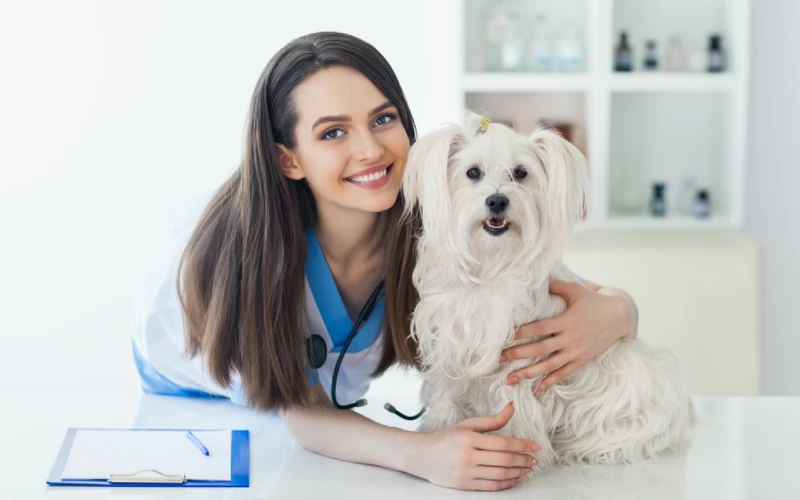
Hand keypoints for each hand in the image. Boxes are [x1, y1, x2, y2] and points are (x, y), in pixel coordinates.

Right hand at [416, 402, 540, 490]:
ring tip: (528, 468)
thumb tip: (512, 407)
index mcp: (470, 438)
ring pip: (501, 475)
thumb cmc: (446, 439)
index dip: (523, 445)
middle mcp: (468, 456)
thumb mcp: (468, 425)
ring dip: (519, 472)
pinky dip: (507, 483)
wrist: (423, 456)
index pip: (503, 443)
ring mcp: (467, 472)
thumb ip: (492, 420)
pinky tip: (515, 478)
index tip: (535, 446)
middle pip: (505, 460)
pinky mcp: (465, 485)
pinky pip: (492, 486)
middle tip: (534, 459)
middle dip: (524, 460)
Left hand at [501, 278, 634, 395]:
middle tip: (497, 360)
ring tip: (509, 379)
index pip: (539, 328)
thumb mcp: (576, 290)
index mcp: (566, 321)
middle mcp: (570, 339)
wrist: (620, 317)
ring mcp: (576, 352)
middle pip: (539, 349)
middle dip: (517, 355)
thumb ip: (556, 285)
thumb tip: (538, 275)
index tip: (503, 337)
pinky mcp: (581, 360)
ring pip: (548, 366)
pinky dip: (549, 383)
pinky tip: (535, 391)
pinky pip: (562, 374)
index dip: (520, 333)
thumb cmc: (594, 301)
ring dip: (528, 373)